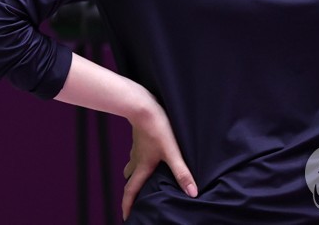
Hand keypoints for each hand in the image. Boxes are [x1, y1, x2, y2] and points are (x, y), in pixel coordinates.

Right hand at [122, 98, 196, 219]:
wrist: (143, 105)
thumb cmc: (157, 128)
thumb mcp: (172, 151)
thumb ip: (182, 172)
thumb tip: (192, 193)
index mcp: (143, 167)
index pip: (131, 190)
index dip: (127, 205)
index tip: (125, 217)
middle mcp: (136, 159)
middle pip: (130, 179)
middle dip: (132, 189)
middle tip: (137, 197)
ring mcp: (137, 147)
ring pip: (132, 164)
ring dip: (136, 172)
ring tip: (145, 177)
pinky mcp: (139, 136)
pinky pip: (137, 152)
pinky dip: (141, 158)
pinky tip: (150, 153)